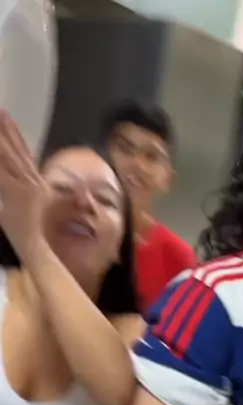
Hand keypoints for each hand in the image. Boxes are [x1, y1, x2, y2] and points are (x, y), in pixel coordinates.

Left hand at [0, 111, 45, 260]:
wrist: (36, 248)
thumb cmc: (34, 233)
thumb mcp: (39, 209)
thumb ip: (33, 193)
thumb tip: (26, 182)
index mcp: (38, 184)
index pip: (26, 153)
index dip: (16, 134)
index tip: (7, 117)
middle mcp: (33, 182)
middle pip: (17, 150)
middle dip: (6, 130)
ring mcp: (23, 188)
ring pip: (7, 157)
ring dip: (1, 140)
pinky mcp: (13, 194)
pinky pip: (1, 174)